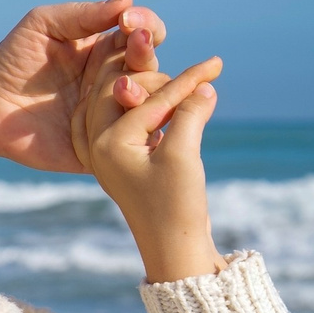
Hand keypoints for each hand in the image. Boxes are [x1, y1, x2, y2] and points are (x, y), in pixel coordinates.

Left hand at [0, 0, 167, 170]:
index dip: (146, 25)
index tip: (128, 22)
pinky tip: (127, 121)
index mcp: (107, 50)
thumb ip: (84, 13)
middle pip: (151, 67)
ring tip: (122, 87)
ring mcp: (113, 114)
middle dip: (145, 54)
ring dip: (144, 91)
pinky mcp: (104, 145)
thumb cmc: (12, 59)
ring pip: (150, 103)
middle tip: (133, 45)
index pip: (144, 34)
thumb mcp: (44, 24)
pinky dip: (136, 131)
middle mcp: (117, 80)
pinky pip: (132, 141)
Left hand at [71, 39, 225, 282]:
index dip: (187, 81)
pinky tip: (172, 103)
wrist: (172, 249)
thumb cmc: (176, 206)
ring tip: (187, 86)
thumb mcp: (184, 155)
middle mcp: (97, 144)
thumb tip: (205, 86)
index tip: (217, 64)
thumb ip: (190, 114)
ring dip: (152, 90)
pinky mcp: (119, 158)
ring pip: (121, 103)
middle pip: (121, 91)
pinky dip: (149, 107)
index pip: (149, 99)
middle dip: (158, 79)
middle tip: (196, 76)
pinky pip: (127, 120)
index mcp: (106, 142)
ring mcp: (105, 151)